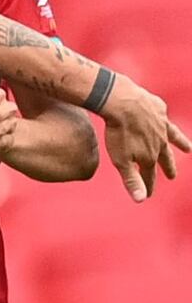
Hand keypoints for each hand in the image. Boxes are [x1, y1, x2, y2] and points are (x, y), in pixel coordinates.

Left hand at [101, 75, 191, 202]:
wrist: (121, 102)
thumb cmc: (118, 132)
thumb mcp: (121, 160)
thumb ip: (131, 180)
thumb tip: (140, 201)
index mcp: (150, 156)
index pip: (149, 176)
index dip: (148, 186)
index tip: (148, 195)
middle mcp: (159, 141)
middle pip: (164, 157)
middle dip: (168, 167)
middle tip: (172, 176)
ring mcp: (160, 123)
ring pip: (172, 136)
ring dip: (180, 142)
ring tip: (188, 148)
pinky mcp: (156, 107)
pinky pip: (163, 115)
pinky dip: (164, 119)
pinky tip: (164, 117)